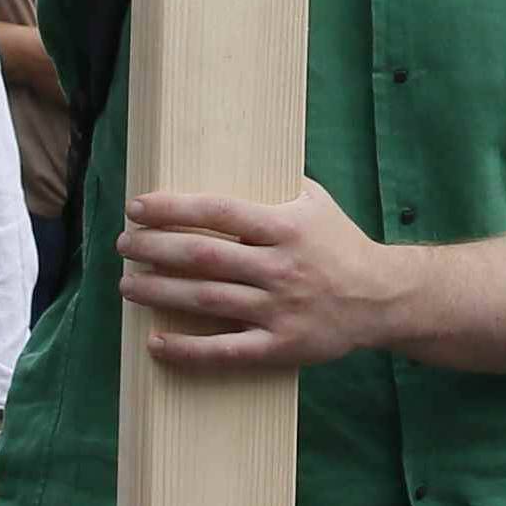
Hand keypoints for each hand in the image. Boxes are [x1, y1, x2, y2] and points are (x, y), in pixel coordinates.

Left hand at [118, 177, 402, 370]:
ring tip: (127, 285)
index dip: (173, 208)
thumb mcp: (315, 200)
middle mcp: (280, 267)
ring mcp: (279, 309)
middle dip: (155, 250)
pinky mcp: (281, 347)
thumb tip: (229, 154)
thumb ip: (274, 184)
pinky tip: (156, 342)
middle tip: (122, 245)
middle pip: (204, 257)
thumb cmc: (340, 243)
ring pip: (208, 301)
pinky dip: (189, 350)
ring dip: (161, 293)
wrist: (383, 298)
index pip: (218, 212)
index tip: (137, 207)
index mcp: (285, 226)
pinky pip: (227, 351)